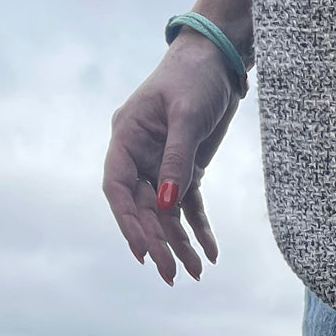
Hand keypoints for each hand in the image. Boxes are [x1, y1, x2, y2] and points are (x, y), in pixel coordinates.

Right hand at [103, 33, 239, 284]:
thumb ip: (176, 160)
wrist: (218, 60)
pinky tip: (210, 252)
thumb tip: (165, 206)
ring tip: (194, 273)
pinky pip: (190, 206)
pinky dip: (200, 229)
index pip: (117, 187)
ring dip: (179, 243)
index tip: (142, 251)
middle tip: (171, 275)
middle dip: (157, 242)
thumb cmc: (194, 77)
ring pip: (166, 213)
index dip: (127, 222)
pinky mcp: (187, 170)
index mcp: (126, 138)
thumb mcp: (186, 116)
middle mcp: (140, 156)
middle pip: (143, 208)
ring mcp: (162, 165)